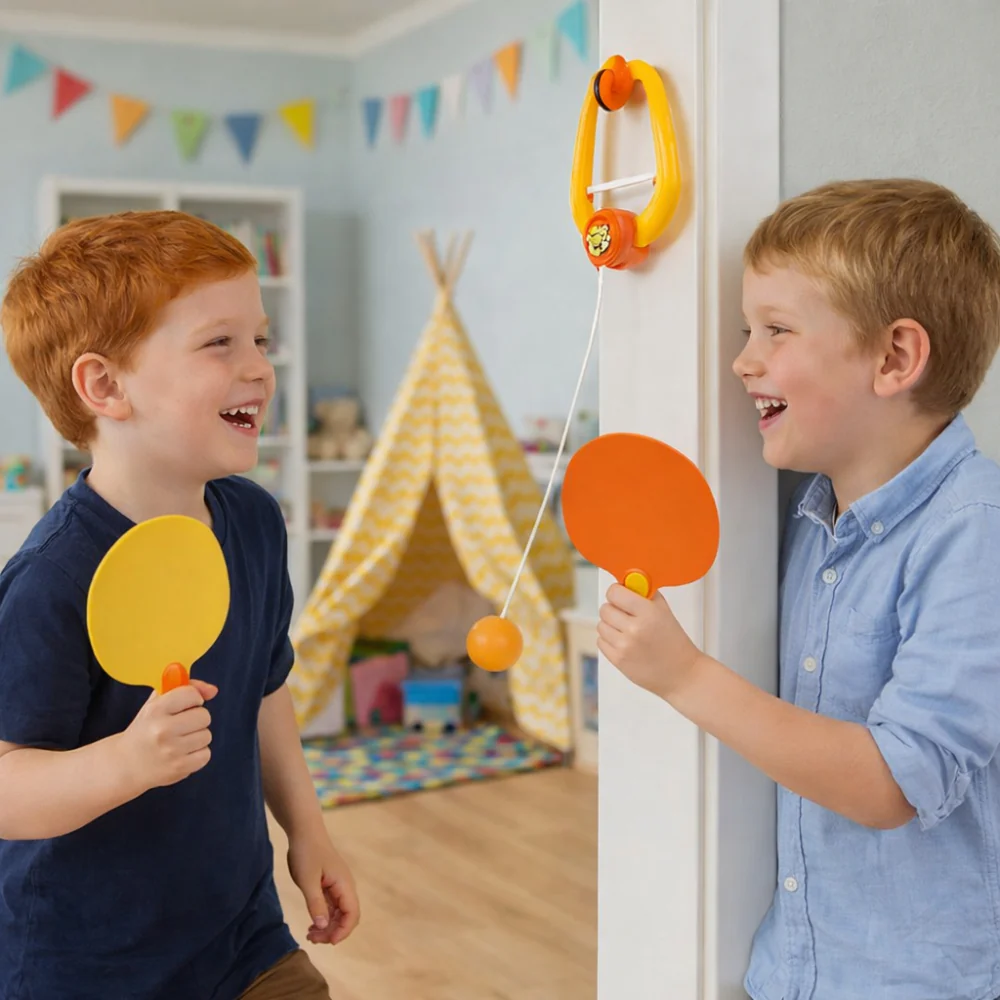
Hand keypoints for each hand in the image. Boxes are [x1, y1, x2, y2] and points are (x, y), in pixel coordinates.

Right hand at [118, 680, 217, 792]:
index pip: (192, 694)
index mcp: (156, 710)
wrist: (125, 764)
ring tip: (179, 741)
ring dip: (197, 738)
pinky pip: (206, 755)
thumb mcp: (157, 704)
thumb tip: (213, 690)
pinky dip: (197, 754)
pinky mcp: (179, 768)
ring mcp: (171, 750)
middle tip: (181, 726)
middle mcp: (162, 729)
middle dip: (197, 719)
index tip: (185, 706)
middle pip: (204, 716)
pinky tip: (182, 754)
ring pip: (206, 736)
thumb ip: (187, 689)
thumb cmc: (145, 730)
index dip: (193, 699)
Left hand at [287, 830, 359, 945]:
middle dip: (333, 931)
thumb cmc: (306, 853)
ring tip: (310, 935)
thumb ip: (315, 904)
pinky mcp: (330, 884)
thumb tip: (323, 927)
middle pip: (347, 916)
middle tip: (312, 939)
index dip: (343, 931)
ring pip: (339, 913)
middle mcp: (345, 886)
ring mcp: (338, 885)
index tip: (328, 942)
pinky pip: (332, 906)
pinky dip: (324, 918)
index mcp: (344, 884)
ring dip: (328, 926)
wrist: (305, 831)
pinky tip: (311, 924)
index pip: (352, 914)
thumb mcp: (307, 880)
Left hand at [597, 584, 701, 699]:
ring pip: (601, 625)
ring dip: (611, 626)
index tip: (621, 596)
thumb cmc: (674, 642)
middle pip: (605, 609)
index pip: (615, 592)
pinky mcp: (618, 660)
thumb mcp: (664, 611)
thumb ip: (645, 594)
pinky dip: (610, 641)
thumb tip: (627, 581)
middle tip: (626, 615)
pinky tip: (624, 643)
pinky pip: (601, 641)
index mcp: (648, 613)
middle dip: (614, 610)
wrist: (682, 674)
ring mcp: (624, 646)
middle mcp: (634, 629)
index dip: (617, 593)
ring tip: (627, 631)